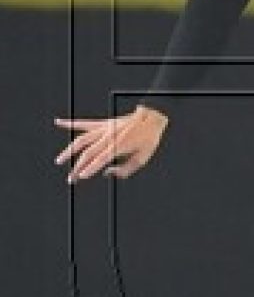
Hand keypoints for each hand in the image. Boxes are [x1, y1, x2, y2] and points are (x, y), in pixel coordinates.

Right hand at [54, 105, 168, 183]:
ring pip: (81, 140)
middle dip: (77, 167)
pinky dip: (70, 123)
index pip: (100, 159)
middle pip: (88, 153)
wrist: (152, 117)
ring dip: (69, 151)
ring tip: (60, 160)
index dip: (89, 169)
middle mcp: (109, 137)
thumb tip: (108, 173)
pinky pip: (84, 123)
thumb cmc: (149, 139)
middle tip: (70, 179)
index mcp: (119, 146)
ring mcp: (104, 129)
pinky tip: (58, 122)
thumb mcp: (143, 158)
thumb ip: (126, 169)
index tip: (80, 177)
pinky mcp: (103, 123)